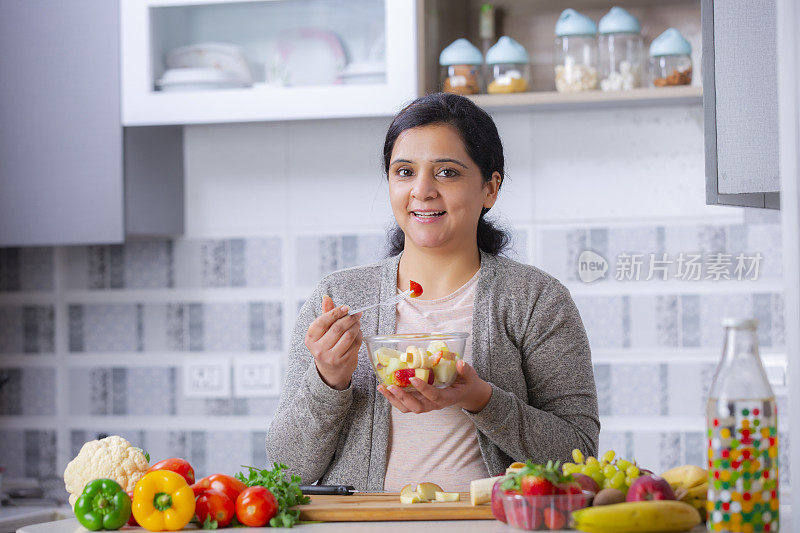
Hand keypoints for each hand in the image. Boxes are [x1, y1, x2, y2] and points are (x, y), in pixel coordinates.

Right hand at [305, 295, 362, 390]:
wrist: (330, 371)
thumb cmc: (326, 346)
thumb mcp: (321, 332)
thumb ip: (325, 314)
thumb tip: (326, 297)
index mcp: (310, 339)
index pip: (322, 321)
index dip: (335, 312)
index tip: (345, 307)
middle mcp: (319, 349)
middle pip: (337, 328)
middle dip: (349, 318)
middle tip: (356, 313)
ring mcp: (332, 357)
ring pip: (348, 335)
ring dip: (356, 326)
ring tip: (357, 322)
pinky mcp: (344, 361)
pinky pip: (355, 343)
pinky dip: (359, 335)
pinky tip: (358, 332)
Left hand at [377, 359, 491, 413]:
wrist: (466, 394)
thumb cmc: (467, 384)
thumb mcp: (470, 376)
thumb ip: (465, 370)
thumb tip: (460, 362)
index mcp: (447, 398)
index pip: (434, 396)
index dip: (423, 389)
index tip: (412, 378)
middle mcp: (435, 405)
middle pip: (417, 407)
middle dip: (403, 398)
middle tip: (391, 386)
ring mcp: (426, 404)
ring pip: (408, 408)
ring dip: (394, 399)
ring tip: (382, 388)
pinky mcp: (420, 402)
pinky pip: (405, 404)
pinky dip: (393, 398)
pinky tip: (384, 388)